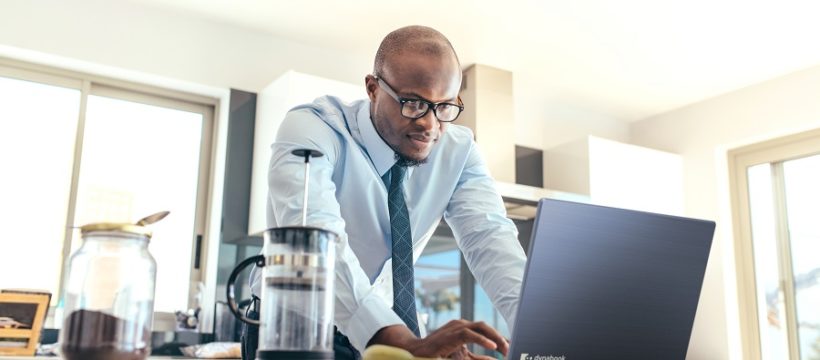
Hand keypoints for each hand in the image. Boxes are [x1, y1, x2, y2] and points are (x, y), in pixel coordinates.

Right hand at [369, 320, 507, 358]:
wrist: (416, 353)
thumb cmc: (438, 354)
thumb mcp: (461, 357)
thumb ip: (476, 359)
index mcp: (464, 329)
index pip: (485, 330)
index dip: (499, 338)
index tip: (509, 348)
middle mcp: (461, 325)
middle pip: (485, 326)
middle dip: (500, 336)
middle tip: (510, 348)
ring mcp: (455, 327)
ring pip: (480, 326)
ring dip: (494, 337)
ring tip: (504, 348)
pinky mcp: (451, 334)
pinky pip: (469, 333)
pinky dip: (482, 339)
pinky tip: (492, 346)